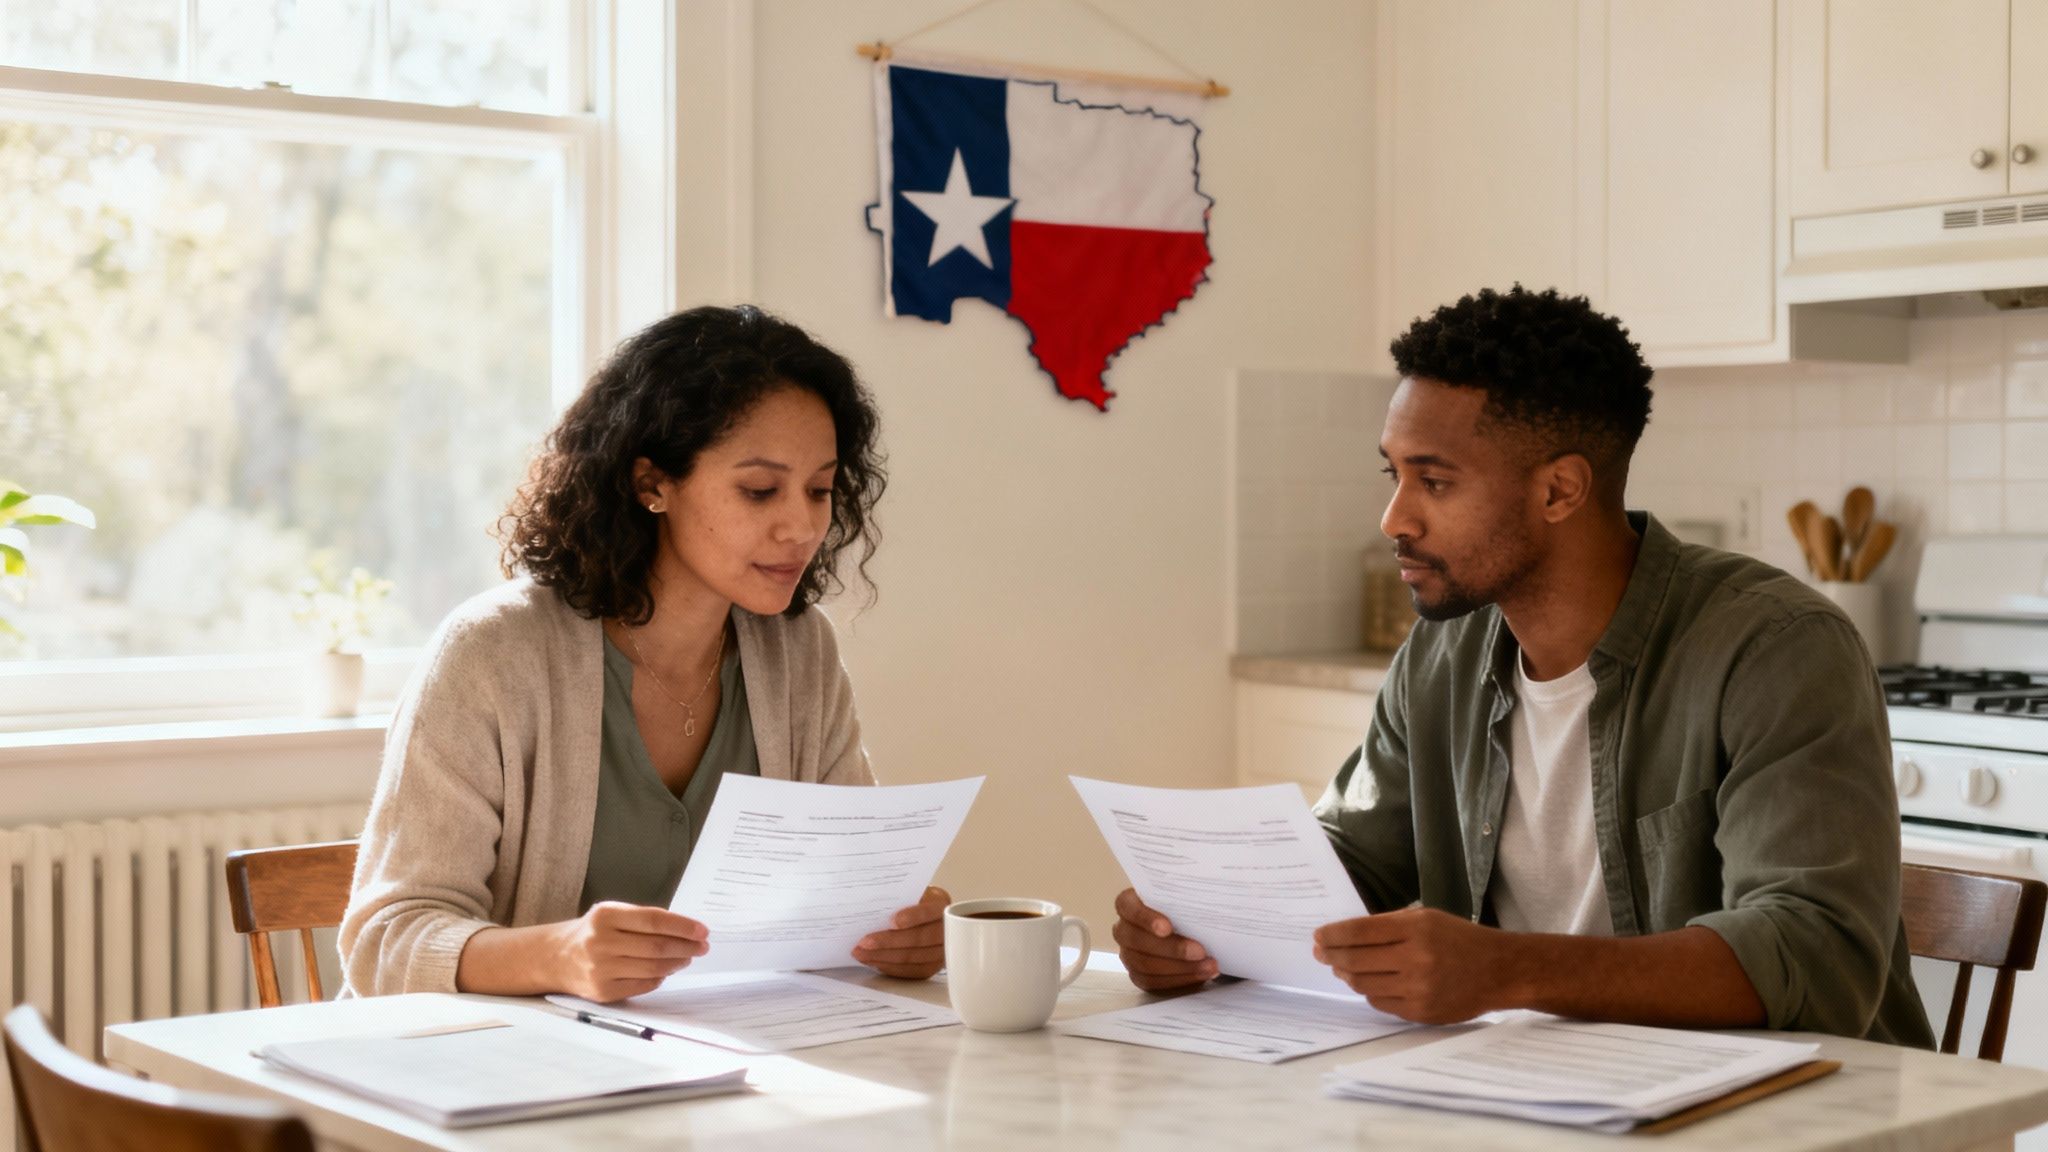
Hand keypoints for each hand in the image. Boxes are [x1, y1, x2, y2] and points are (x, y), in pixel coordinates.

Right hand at [549, 901, 707, 1001]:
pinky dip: (660, 978)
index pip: (654, 921)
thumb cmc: (593, 932)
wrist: (555, 957)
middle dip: (686, 947)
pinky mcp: (602, 991)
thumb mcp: (612, 914)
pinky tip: (667, 971)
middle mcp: (601, 942)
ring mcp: (600, 969)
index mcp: (605, 916)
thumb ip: (643, 920)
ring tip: (687, 957)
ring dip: (677, 963)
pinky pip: (642, 986)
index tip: (702, 930)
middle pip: (656, 946)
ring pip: (652, 968)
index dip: (683, 926)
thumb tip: (685, 931)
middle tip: (702, 946)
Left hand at [852, 886, 948, 978]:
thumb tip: (869, 904)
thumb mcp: (907, 892)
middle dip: (889, 941)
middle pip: (920, 938)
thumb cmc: (909, 901)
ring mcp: (941, 951)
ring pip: (913, 957)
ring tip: (861, 953)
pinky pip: (909, 971)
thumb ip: (895, 898)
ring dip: (883, 957)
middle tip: (865, 942)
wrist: (919, 915)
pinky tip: (873, 961)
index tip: (893, 921)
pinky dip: (889, 967)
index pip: (931, 911)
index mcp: (941, 904)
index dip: (913, 917)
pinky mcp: (931, 967)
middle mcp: (946, 928)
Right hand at [1112, 888, 1216, 991]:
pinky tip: (1200, 974)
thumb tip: (1205, 902)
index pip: (1128, 907)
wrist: (1187, 927)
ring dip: (1181, 967)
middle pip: (1138, 941)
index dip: (1145, 918)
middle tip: (1200, 951)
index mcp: (1128, 904)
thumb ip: (1185, 898)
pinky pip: (1154, 982)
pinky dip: (1180, 979)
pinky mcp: (1138, 974)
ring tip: (1208, 965)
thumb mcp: (1183, 896)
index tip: (1167, 927)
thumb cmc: (1181, 907)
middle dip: (1172, 948)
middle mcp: (1123, 929)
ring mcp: (1128, 954)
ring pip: (1146, 965)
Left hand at [1313, 907, 1503, 1023]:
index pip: (1359, 932)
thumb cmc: (1460, 939)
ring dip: (1347, 974)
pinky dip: (1369, 991)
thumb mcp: (1426, 919)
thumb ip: (1388, 926)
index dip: (1332, 935)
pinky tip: (1368, 982)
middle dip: (1330, 955)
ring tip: (1341, 967)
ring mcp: (1417, 989)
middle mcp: (1415, 959)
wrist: (1500, 971)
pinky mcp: (1421, 1012)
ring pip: (1363, 984)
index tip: (1318, 936)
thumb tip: (1345, 937)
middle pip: (1354, 960)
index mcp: (1415, 929)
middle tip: (1320, 952)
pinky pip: (1380, 1003)